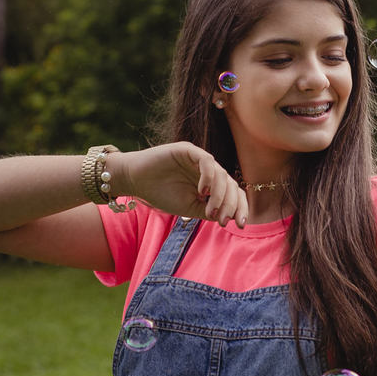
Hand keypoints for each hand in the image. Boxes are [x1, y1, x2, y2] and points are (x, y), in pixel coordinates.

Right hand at [115, 142, 248, 226]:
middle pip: (232, 185)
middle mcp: (209, 171)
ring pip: (222, 174)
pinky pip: (207, 161)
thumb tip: (233, 217)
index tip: (241, 225)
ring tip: (209, 210)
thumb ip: (210, 211)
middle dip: (231, 205)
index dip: (241, 208)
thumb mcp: (189, 209)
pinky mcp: (188, 150)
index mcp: (211, 184)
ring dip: (219, 195)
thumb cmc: (161, 194)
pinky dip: (209, 177)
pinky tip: (202, 191)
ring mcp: (199, 160)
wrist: (135, 181)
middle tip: (223, 220)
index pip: (234, 193)